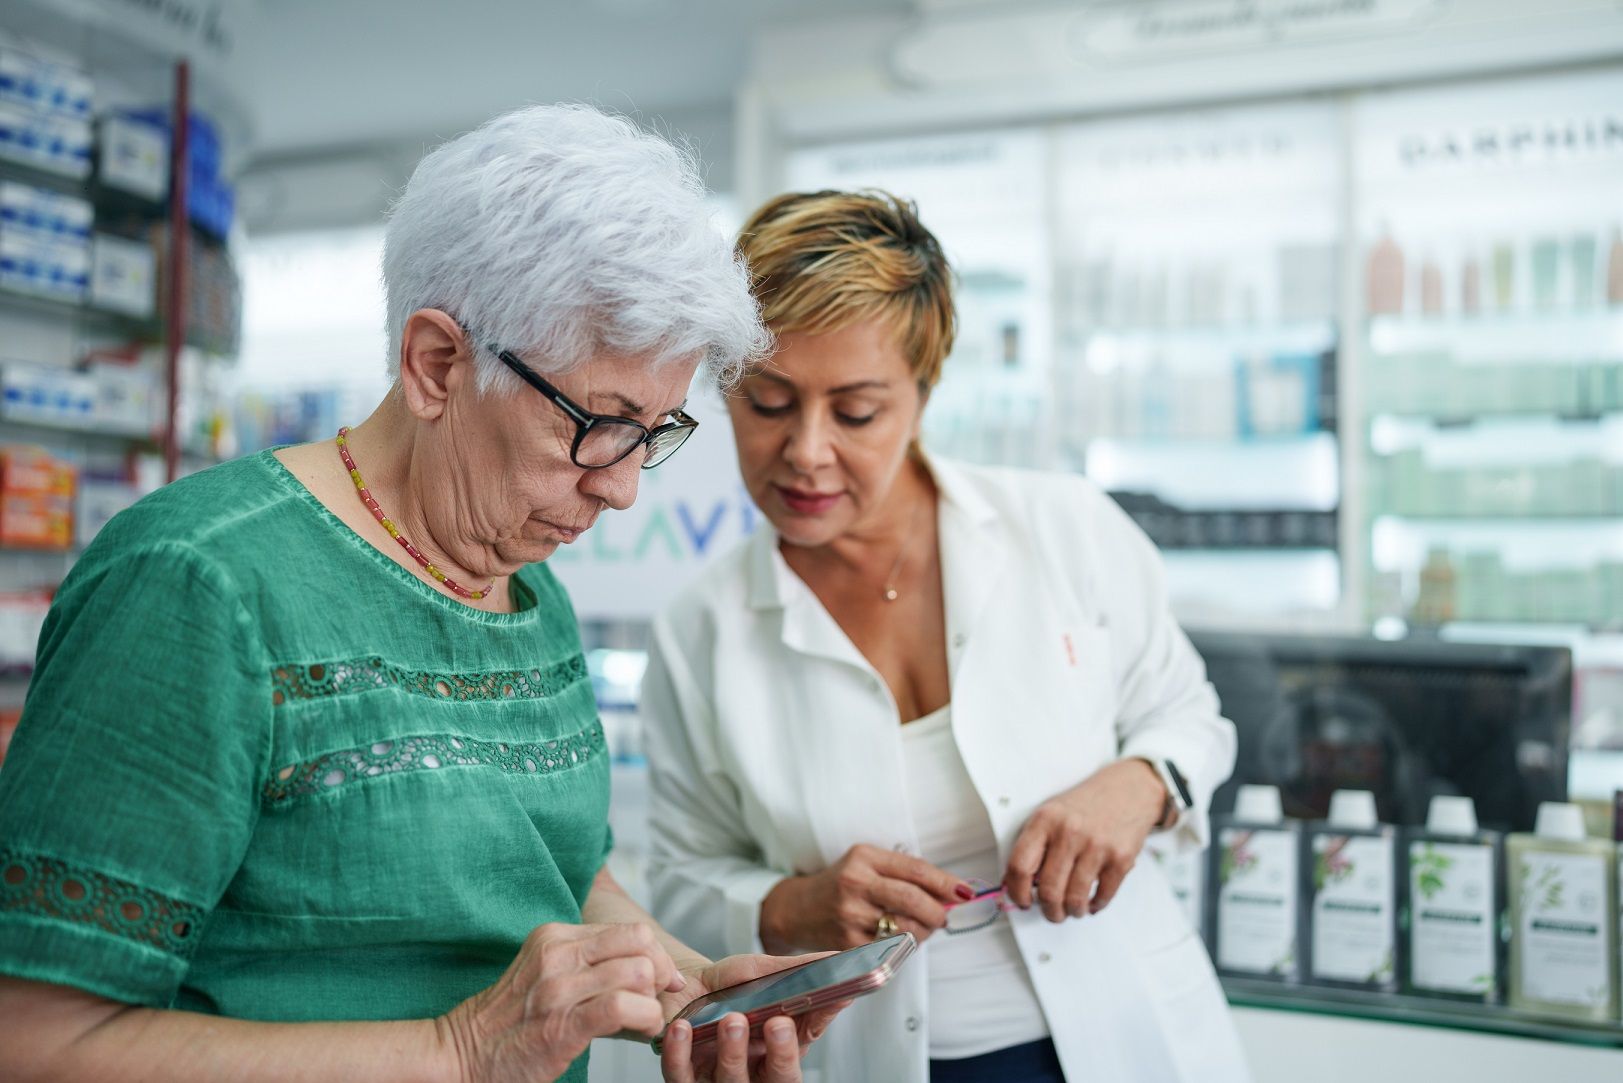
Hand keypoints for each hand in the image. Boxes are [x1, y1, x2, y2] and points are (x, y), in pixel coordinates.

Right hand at [442, 921, 683, 1082]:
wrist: (462, 1053)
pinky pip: (623, 1007)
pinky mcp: (563, 1023)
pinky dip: (646, 1018)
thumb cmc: (509, 1020)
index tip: (663, 979)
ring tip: (646, 1020)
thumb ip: (585, 962)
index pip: (628, 930)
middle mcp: (557, 954)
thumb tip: (643, 967)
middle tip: (658, 998)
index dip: (655, 955)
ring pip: (637, 973)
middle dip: (661, 972)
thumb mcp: (543, 972)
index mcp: (554, 936)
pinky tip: (641, 1030)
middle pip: (639, 943)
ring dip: (654, 1002)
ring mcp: (559, 988)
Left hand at [657, 954, 847, 1082]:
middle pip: (778, 1079)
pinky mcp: (684, 1077)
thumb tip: (837, 959)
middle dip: (782, 1055)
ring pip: (732, 1081)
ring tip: (730, 1020)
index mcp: (780, 1048)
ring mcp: (719, 1077)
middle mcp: (755, 1070)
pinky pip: (682, 1075)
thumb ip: (798, 971)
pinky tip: (682, 1029)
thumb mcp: (763, 972)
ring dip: (733, 1052)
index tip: (820, 1009)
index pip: (805, 1047)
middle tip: (777, 1024)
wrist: (683, 983)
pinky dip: (681, 1054)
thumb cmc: (729, 984)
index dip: (814, 1035)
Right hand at [759, 843, 972, 951]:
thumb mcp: (867, 863)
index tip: (966, 892)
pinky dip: (904, 946)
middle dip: (938, 911)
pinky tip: (899, 939)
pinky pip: (890, 949)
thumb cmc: (840, 884)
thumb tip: (951, 892)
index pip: (915, 870)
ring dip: (923, 931)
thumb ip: (904, 873)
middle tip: (944, 916)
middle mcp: (855, 884)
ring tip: (920, 927)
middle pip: (912, 899)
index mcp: (864, 857)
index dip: (945, 883)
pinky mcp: (847, 944)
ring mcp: (850, 916)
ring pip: (904, 928)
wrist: (795, 910)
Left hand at [1003, 759, 1165, 921]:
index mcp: (1045, 820)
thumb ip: (1034, 845)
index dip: (1017, 891)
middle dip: (1049, 910)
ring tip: (1072, 909)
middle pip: (1049, 889)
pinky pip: (1103, 895)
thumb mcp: (1051, 814)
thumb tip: (1017, 884)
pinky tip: (1092, 901)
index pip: (1020, 865)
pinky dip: (1095, 905)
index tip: (1022, 901)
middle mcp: (1069, 832)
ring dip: (1072, 912)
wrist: (1128, 790)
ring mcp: (1097, 845)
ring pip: (1075, 898)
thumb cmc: (1084, 806)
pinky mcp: (1121, 858)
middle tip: (1052, 913)